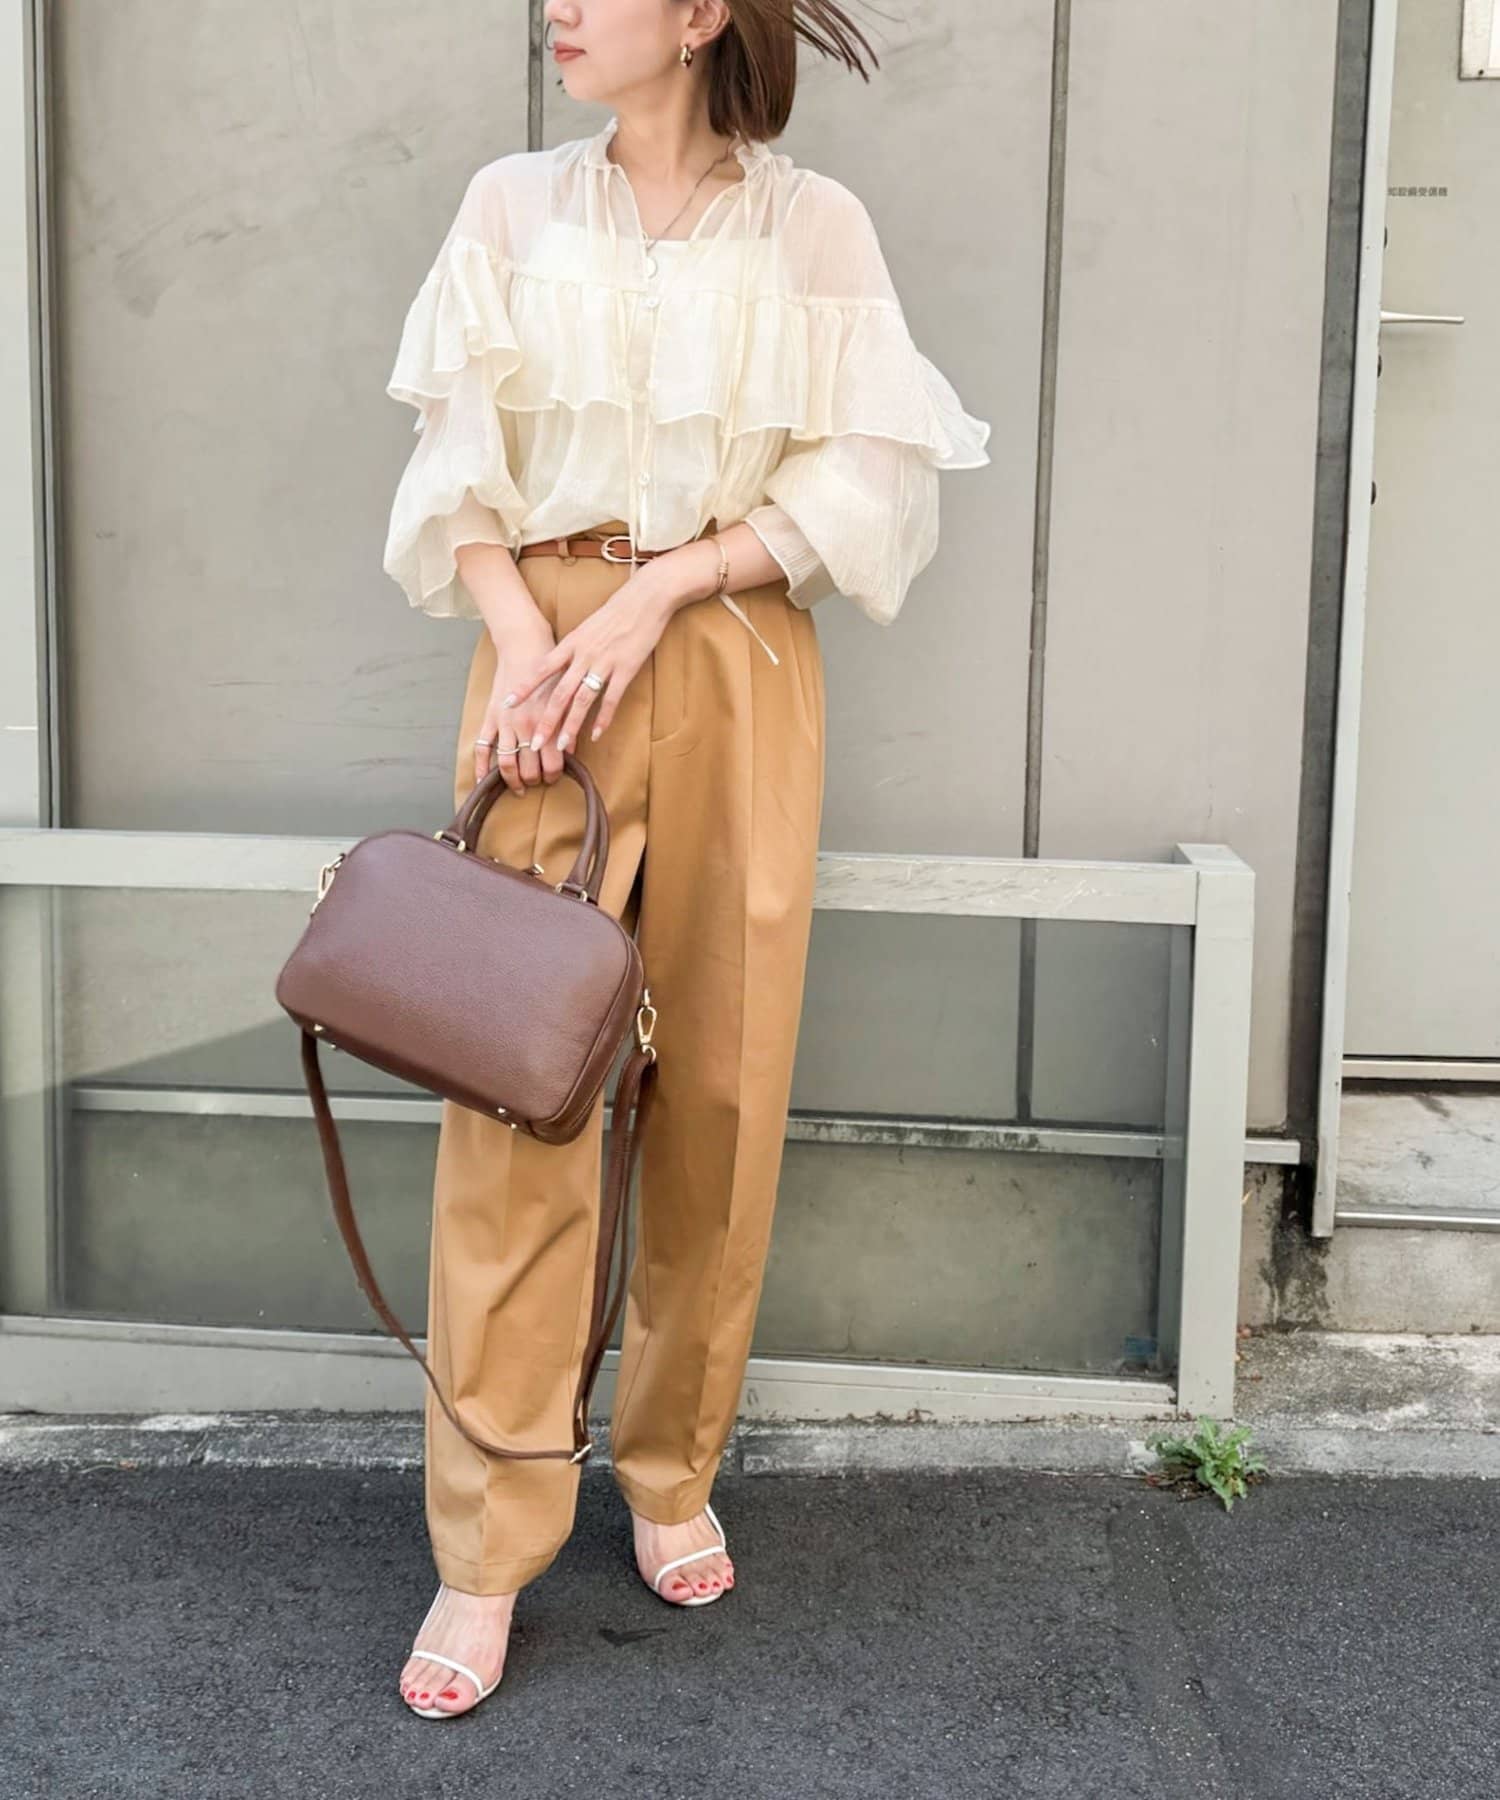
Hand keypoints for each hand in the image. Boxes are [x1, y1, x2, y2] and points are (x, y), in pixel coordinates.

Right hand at [475, 621, 564, 796]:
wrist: (525, 645)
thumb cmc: (551, 669)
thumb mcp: (565, 696)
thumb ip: (567, 724)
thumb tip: (569, 750)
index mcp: (547, 721)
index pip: (552, 762)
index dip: (554, 775)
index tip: (554, 777)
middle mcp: (525, 726)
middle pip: (529, 767)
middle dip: (534, 780)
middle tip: (537, 783)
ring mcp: (505, 722)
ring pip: (506, 762)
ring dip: (513, 780)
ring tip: (519, 788)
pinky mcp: (491, 716)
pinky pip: (482, 746)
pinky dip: (481, 766)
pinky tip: (483, 780)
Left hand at [500, 571, 672, 752]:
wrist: (645, 598)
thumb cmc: (616, 612)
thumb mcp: (587, 627)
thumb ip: (574, 647)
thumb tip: (561, 664)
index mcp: (571, 643)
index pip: (542, 669)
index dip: (524, 687)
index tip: (508, 704)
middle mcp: (583, 654)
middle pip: (559, 693)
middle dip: (545, 720)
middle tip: (534, 743)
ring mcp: (604, 662)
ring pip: (582, 700)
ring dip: (571, 726)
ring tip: (562, 746)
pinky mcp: (626, 669)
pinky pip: (611, 699)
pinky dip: (603, 719)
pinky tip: (596, 735)